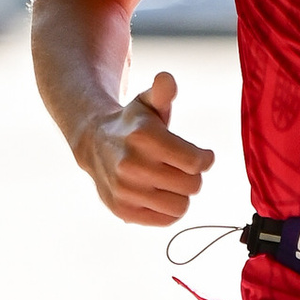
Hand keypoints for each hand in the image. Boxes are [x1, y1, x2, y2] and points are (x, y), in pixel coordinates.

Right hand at [81, 72, 213, 225]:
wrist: (95, 143)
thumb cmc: (132, 124)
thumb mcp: (147, 103)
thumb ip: (163, 91)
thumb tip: (167, 80)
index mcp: (144, 137)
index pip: (196, 162)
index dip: (205, 159)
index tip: (202, 156)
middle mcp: (132, 165)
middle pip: (192, 185)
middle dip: (192, 176)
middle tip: (180, 167)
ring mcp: (126, 190)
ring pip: (181, 206)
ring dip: (181, 194)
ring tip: (169, 181)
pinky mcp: (123, 210)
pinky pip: (166, 220)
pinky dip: (167, 210)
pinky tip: (158, 193)